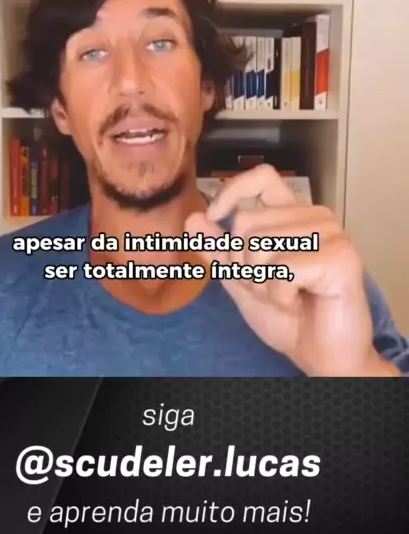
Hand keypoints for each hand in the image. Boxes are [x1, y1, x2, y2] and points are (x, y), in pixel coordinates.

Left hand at [186, 164, 399, 376]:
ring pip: (261, 245)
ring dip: (262, 282)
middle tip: (269, 286)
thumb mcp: (242, 280)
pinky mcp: (341, 258)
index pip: (262, 177)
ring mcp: (331, 235)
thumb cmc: (288, 317)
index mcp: (294, 215)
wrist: (321, 356)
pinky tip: (299, 301)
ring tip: (287, 295)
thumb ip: (219, 249)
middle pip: (247, 222)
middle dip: (244, 264)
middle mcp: (315, 217)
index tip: (214, 217)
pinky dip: (280, 294)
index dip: (232, 192)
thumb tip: (193, 219)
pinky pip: (283, 268)